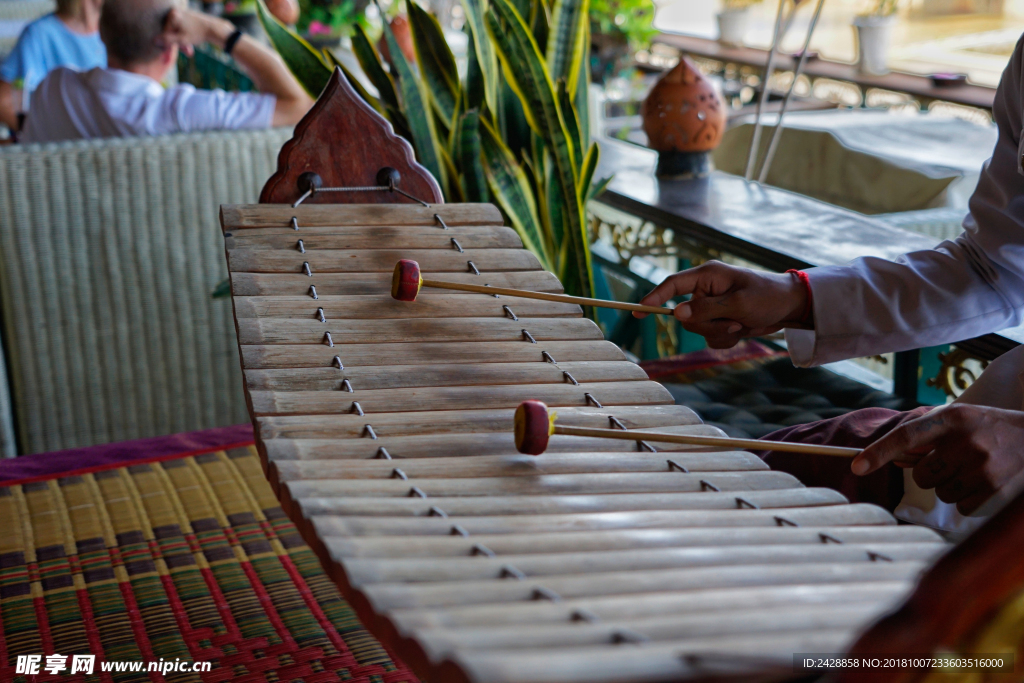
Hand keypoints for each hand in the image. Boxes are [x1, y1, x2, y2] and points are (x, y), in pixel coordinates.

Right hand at [160, 8, 232, 56]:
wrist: (215, 29)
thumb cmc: (198, 34)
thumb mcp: (182, 40)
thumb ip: (168, 40)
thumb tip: (154, 40)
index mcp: (172, 15)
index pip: (165, 32)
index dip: (166, 45)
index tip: (167, 57)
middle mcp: (176, 12)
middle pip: (171, 32)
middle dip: (176, 45)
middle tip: (178, 57)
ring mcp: (182, 14)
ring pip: (177, 32)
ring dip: (182, 43)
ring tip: (189, 52)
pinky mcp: (187, 17)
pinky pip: (182, 29)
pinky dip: (185, 38)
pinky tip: (190, 47)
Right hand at [634, 261, 808, 348]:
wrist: (790, 307)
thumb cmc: (767, 297)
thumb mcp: (738, 304)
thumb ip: (706, 309)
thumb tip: (676, 314)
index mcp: (708, 275)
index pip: (673, 285)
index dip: (654, 297)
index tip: (638, 310)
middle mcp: (705, 290)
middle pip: (684, 315)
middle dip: (706, 325)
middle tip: (732, 322)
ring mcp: (711, 306)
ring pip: (696, 329)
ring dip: (718, 332)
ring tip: (740, 324)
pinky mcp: (717, 320)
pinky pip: (709, 337)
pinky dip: (724, 338)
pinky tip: (741, 330)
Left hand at [851, 404, 1023, 514]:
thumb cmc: (990, 428)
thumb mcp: (960, 419)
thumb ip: (927, 436)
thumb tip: (894, 460)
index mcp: (953, 419)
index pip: (905, 437)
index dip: (878, 453)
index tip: (856, 466)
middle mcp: (966, 441)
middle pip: (921, 475)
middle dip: (932, 472)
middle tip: (955, 460)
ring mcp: (982, 467)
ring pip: (941, 493)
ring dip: (951, 486)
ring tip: (975, 468)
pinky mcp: (995, 490)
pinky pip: (961, 508)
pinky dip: (969, 500)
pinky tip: (986, 482)